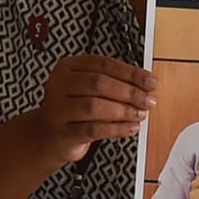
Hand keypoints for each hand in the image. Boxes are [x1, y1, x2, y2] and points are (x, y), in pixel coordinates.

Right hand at [33, 55, 154, 164]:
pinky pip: (93, 129)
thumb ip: (112, 81)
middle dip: (129, 92)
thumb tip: (145, 83)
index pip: (101, 63)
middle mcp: (59, 84)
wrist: (48, 134)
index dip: (129, 72)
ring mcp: (58, 108)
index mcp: (67, 67)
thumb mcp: (86, 88)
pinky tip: (131, 127)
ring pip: (94, 106)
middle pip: (97, 83)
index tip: (150, 81)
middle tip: (148, 100)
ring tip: (140, 114)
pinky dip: (117, 129)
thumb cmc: (74, 108)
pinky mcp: (63, 131)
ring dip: (123, 111)